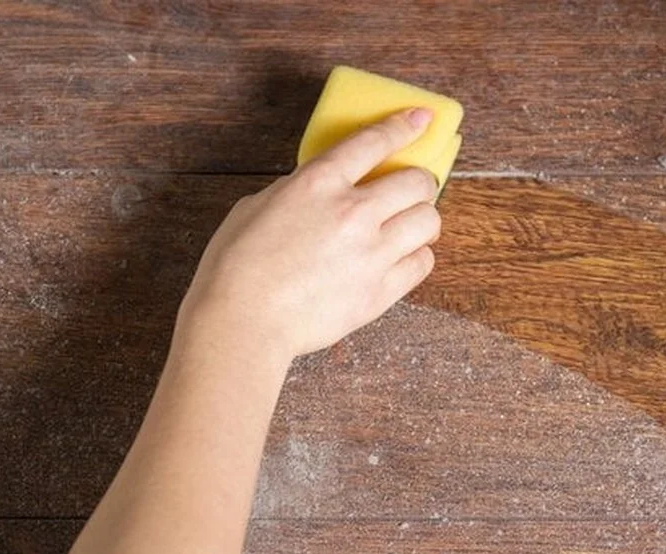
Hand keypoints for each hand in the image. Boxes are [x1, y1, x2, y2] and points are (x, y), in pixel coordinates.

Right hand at [177, 107, 441, 360]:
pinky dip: (417, 257)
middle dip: (418, 183)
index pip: (374, 142)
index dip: (404, 126)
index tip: (422, 118)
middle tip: (410, 192)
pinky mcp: (379, 292)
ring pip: (429, 222)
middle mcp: (352, 212)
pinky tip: (402, 258)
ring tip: (409, 228)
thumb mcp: (257, 206)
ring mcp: (371, 253)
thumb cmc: (236, 267)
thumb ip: (297, 191)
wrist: (243, 322)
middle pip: (417, 182)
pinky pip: (422, 264)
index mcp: (318, 183)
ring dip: (422, 220)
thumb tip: (320, 193)